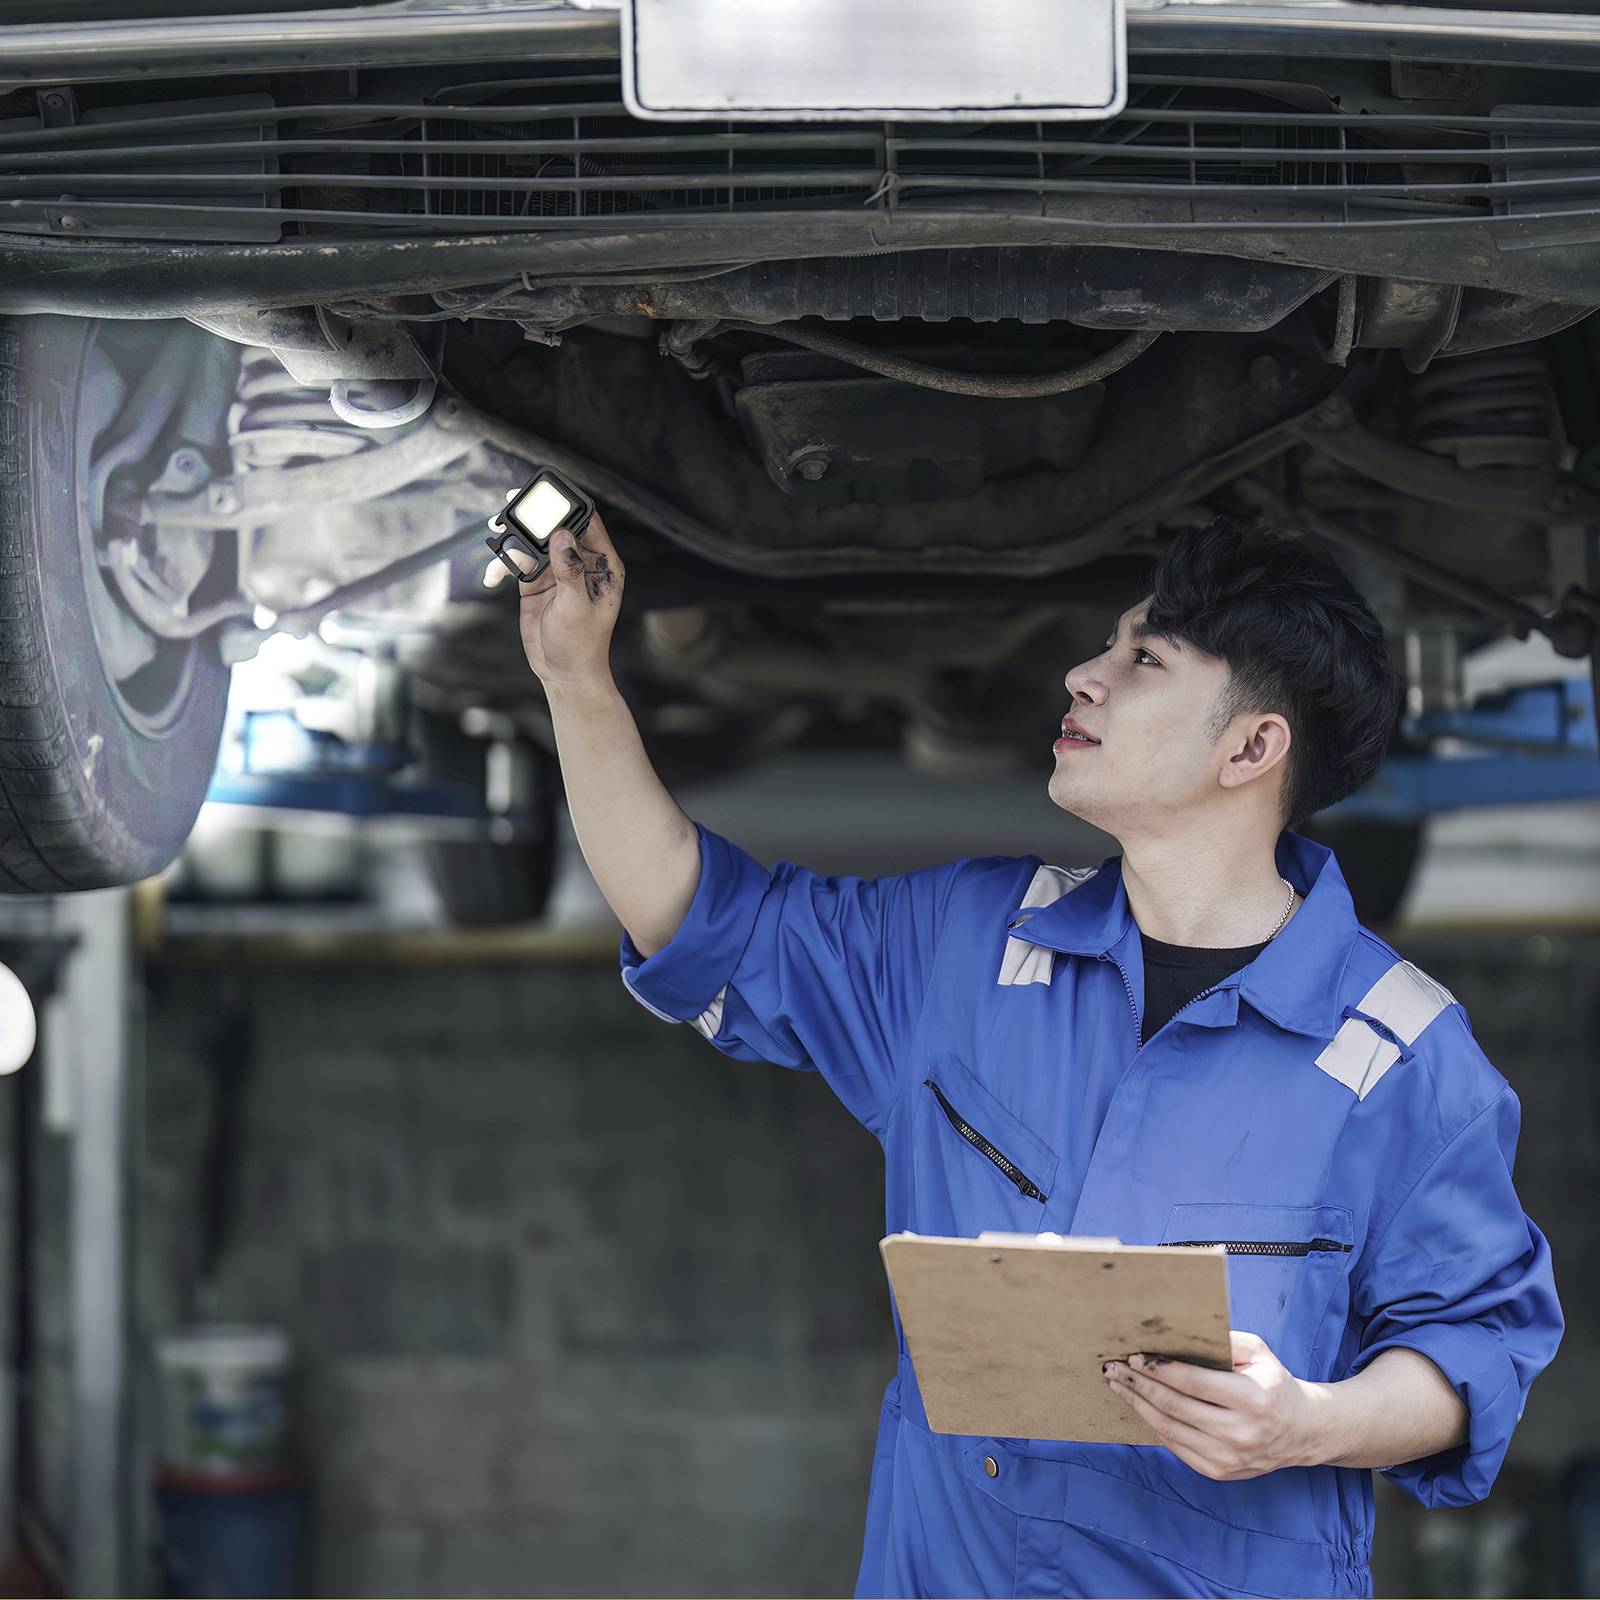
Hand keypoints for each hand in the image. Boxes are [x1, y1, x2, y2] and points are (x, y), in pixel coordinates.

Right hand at [482, 507, 623, 688]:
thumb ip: (569, 570)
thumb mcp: (576, 607)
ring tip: (495, 541)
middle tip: (508, 510)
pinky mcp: (536, 582)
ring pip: (531, 543)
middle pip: (554, 526)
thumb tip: (561, 534)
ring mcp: (556, 571)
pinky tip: (493, 578)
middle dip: (531, 519)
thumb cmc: (581, 644)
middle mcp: (580, 562)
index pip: (587, 522)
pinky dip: (502, 566)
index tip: (544, 495)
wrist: (562, 672)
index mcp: (602, 564)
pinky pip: (516, 563)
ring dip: (511, 542)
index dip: (567, 505)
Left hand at [1102, 1330, 1330, 1478]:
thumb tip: (1177, 1333)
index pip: (1193, 1383)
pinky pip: (1176, 1447)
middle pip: (1175, 1406)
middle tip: (1113, 1367)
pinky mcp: (1219, 1472)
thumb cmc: (1274, 1383)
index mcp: (1252, 1400)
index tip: (1134, 1355)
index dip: (1159, 1369)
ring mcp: (1228, 1458)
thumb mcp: (1258, 1352)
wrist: (1302, 1432)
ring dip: (1138, 1404)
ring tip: (1117, 1385)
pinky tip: (1140, 1406)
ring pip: (1169, 1428)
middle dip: (1138, 1384)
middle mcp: (1240, 1433)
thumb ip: (1223, 1341)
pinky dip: (1153, 1425)